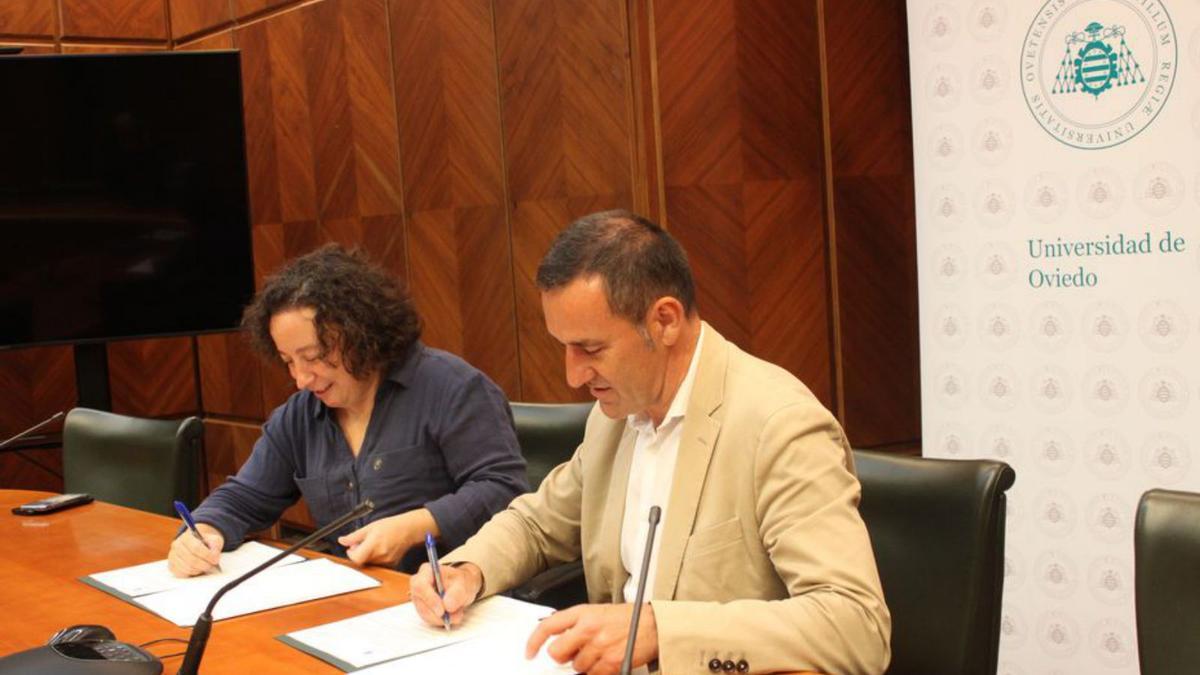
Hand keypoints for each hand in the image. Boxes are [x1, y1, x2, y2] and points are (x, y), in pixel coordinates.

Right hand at [167, 523, 223, 576]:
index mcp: (186, 536)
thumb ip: (215, 545)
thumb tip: (214, 556)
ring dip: (199, 570)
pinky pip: (182, 574)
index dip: (207, 555)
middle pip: (192, 560)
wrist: (199, 545)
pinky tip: (197, 569)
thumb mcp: (214, 540)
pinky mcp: (172, 566)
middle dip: (205, 565)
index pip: (196, 548)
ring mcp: (172, 556)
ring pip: (187, 568)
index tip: (215, 560)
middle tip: (212, 566)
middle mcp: (176, 545)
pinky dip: (192, 574)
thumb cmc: (207, 543)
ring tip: (205, 566)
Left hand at [337, 509, 433, 565]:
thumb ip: (354, 536)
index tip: (351, 549)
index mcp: (374, 544)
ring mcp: (386, 561)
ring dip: (367, 556)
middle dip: (359, 554)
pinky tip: (379, 550)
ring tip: (372, 546)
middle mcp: (380, 555)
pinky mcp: (391, 564)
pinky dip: (375, 559)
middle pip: (362, 561)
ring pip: (370, 564)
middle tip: (362, 544)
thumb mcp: (370, 527)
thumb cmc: (391, 526)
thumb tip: (342, 541)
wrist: (408, 529)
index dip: (351, 554)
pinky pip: (378, 565)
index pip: (357, 558)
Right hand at [410, 561, 482, 627]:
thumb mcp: (464, 583)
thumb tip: (447, 606)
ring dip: (441, 619)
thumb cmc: (460, 581)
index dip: (429, 599)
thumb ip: (457, 593)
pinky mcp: (422, 609)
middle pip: (420, 602)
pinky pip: (428, 619)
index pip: (420, 585)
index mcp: (427, 571)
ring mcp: (419, 598)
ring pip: (424, 614)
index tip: (442, 610)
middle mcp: (419, 585)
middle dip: (437, 613)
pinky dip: (441, 621)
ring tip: (457, 614)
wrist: (462, 587)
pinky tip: (451, 616)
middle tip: (454, 616)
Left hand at [526, 603, 658, 673]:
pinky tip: (607, 661)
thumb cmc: (627, 618)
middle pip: (557, 652)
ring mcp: (599, 646)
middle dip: (562, 657)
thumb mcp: (597, 612)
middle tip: (573, 655)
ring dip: (584, 665)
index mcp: (583, 612)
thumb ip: (576, 623)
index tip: (530, 653)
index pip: (548, 626)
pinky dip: (598, 671)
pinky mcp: (610, 662)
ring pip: (576, 666)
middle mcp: (588, 628)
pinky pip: (593, 674)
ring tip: (599, 653)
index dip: (534, 642)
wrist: (652, 624)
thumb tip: (557, 638)